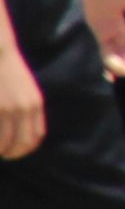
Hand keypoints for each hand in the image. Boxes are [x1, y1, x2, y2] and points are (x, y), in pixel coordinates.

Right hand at [0, 38, 45, 161]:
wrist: (0, 54)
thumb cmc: (10, 73)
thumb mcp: (26, 90)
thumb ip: (28, 108)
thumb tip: (24, 129)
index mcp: (36, 104)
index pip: (36, 136)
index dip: (26, 148)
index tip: (16, 152)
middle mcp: (25, 108)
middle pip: (23, 143)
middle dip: (13, 154)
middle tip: (4, 155)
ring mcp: (8, 109)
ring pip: (6, 143)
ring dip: (1, 150)